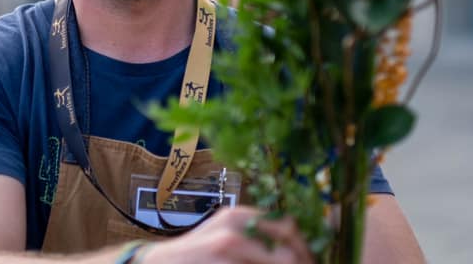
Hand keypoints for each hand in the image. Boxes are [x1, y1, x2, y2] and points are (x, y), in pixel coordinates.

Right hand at [140, 207, 313, 263]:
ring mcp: (229, 247)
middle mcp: (236, 226)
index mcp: (241, 215)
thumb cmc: (199, 251)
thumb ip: (255, 233)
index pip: (289, 227)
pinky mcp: (223, 263)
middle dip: (302, 263)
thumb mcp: (226, 232)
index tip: (310, 261)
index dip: (306, 248)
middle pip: (289, 252)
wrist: (162, 263)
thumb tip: (297, 246)